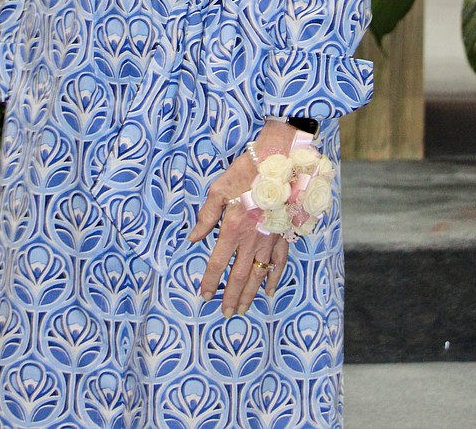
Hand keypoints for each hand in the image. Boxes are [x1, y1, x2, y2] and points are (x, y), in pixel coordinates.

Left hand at [187, 121, 295, 314]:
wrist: (278, 162)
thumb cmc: (245, 173)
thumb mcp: (217, 190)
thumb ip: (205, 217)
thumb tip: (192, 238)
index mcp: (232, 229)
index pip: (217, 263)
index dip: (210, 281)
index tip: (204, 295)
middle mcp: (251, 240)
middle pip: (238, 276)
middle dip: (230, 296)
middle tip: (226, 313)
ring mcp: (269, 239)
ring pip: (259, 274)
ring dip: (250, 294)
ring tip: (243, 309)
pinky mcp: (283, 234)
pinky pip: (280, 262)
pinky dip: (275, 278)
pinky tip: (270, 291)